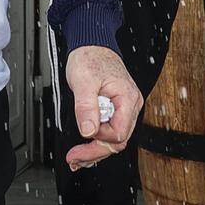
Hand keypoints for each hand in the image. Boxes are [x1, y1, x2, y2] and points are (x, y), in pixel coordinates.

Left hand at [62, 45, 141, 169]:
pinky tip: (85, 148)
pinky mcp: (117, 110)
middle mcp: (130, 105)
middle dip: (95, 151)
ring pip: (114, 139)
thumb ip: (86, 106)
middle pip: (118, 141)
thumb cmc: (90, 58)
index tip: (83, 137)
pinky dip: (97, 141)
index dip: (100, 138)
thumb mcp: (83, 81)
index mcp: (127, 99)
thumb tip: (89, 131)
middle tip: (74, 158)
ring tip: (76, 157)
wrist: (92, 46)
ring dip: (95, 150)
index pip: (118, 133)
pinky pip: (111, 131)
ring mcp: (125, 108)